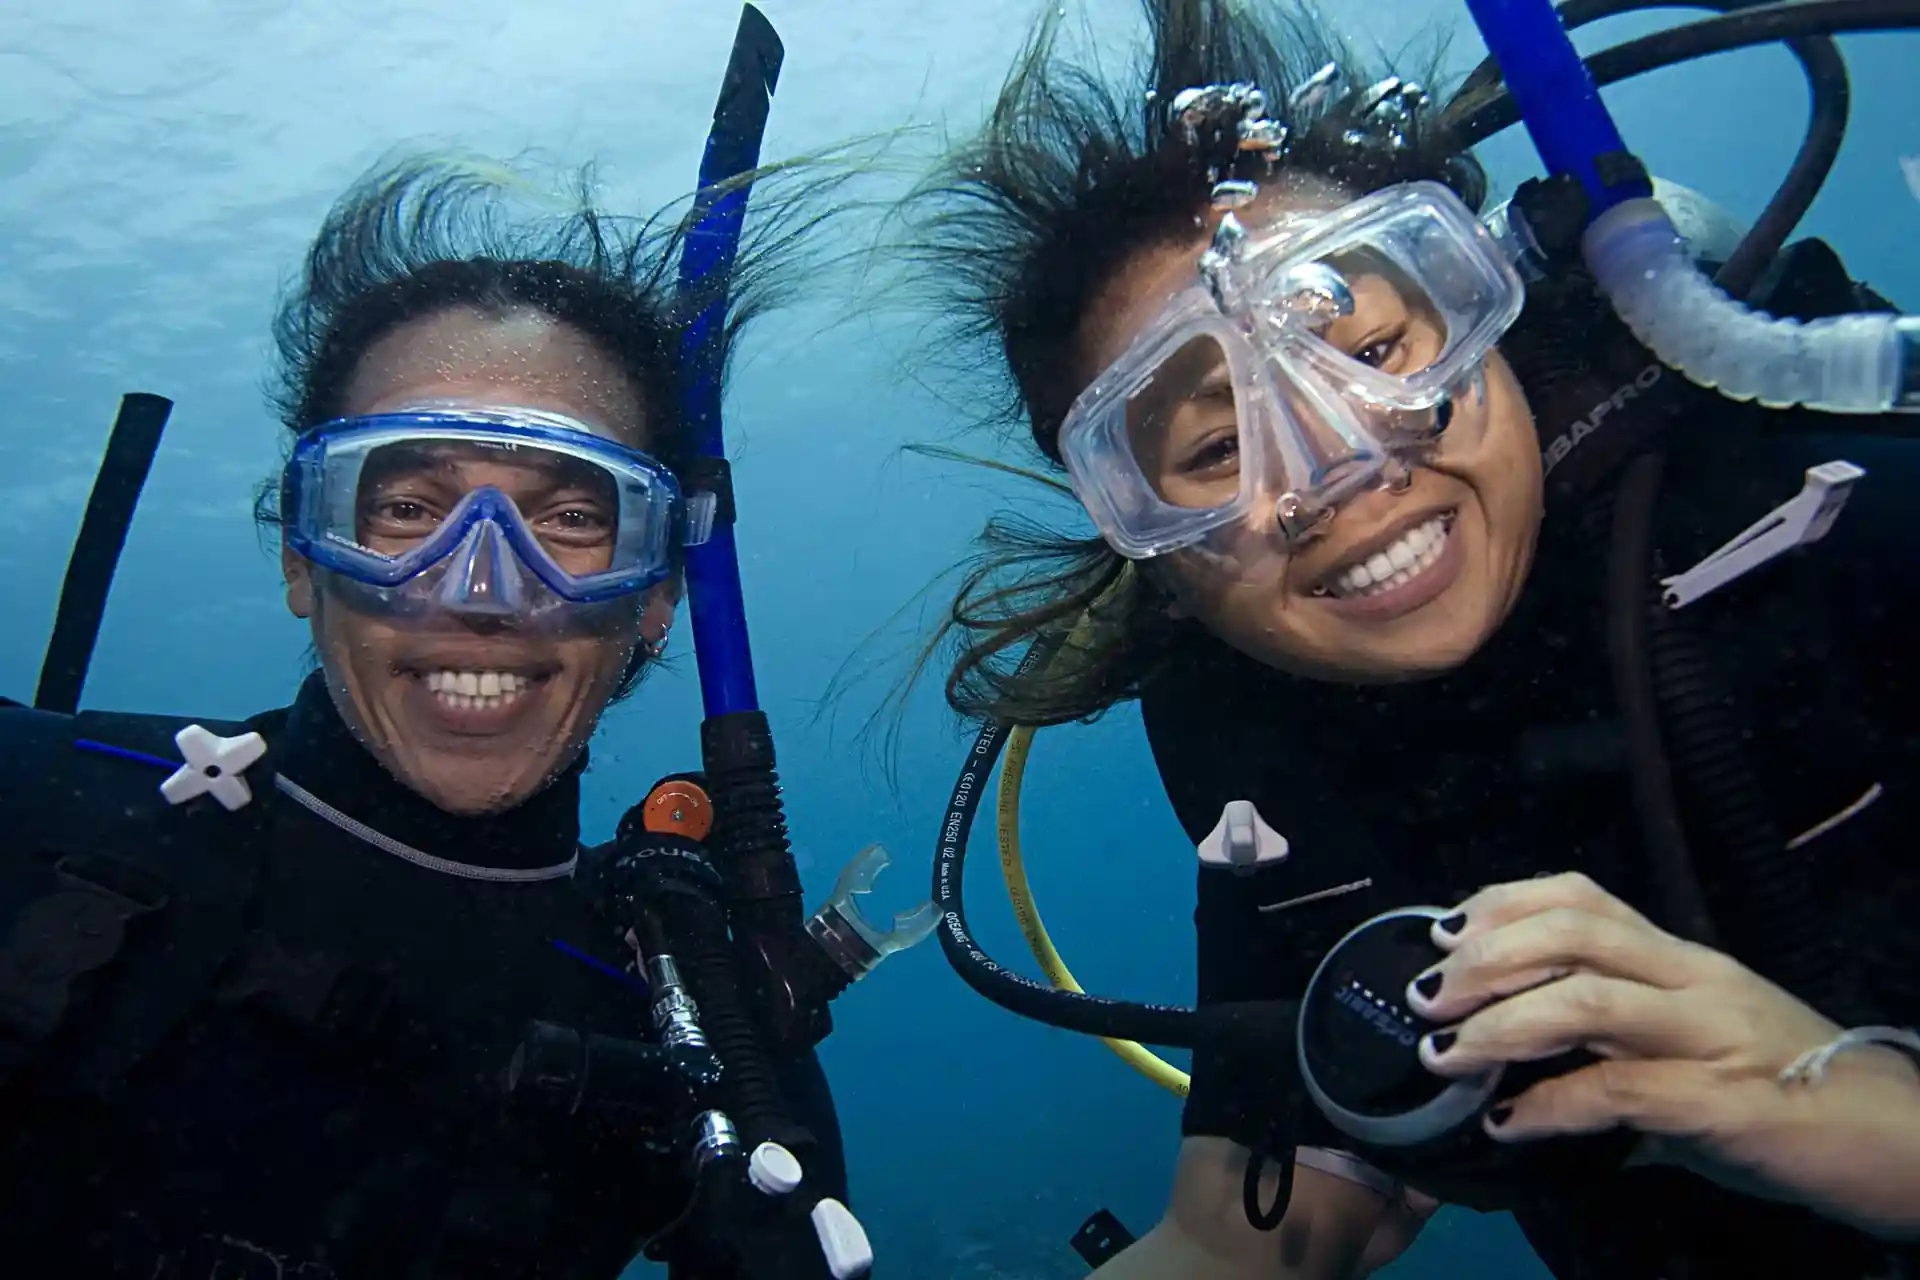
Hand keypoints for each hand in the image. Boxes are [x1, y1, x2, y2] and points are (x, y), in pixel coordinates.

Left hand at [1405, 872, 1919, 1239]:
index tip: (1444, 931)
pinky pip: (1616, 1091)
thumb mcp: (1697, 1053)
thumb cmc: (1791, 1096)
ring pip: (1584, 998)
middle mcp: (1693, 980)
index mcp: (1683, 959)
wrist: (1896, 1142)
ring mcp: (1708, 1036)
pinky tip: (1506, 1123)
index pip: (1583, 896)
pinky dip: (1548, 1106)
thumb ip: (1617, 1052)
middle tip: (1426, 997)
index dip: (1503, 904)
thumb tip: (1526, 1077)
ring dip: (1498, 1024)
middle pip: (1571, 932)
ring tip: (1445, 1054)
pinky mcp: (1719, 1101)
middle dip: (1483, 958)